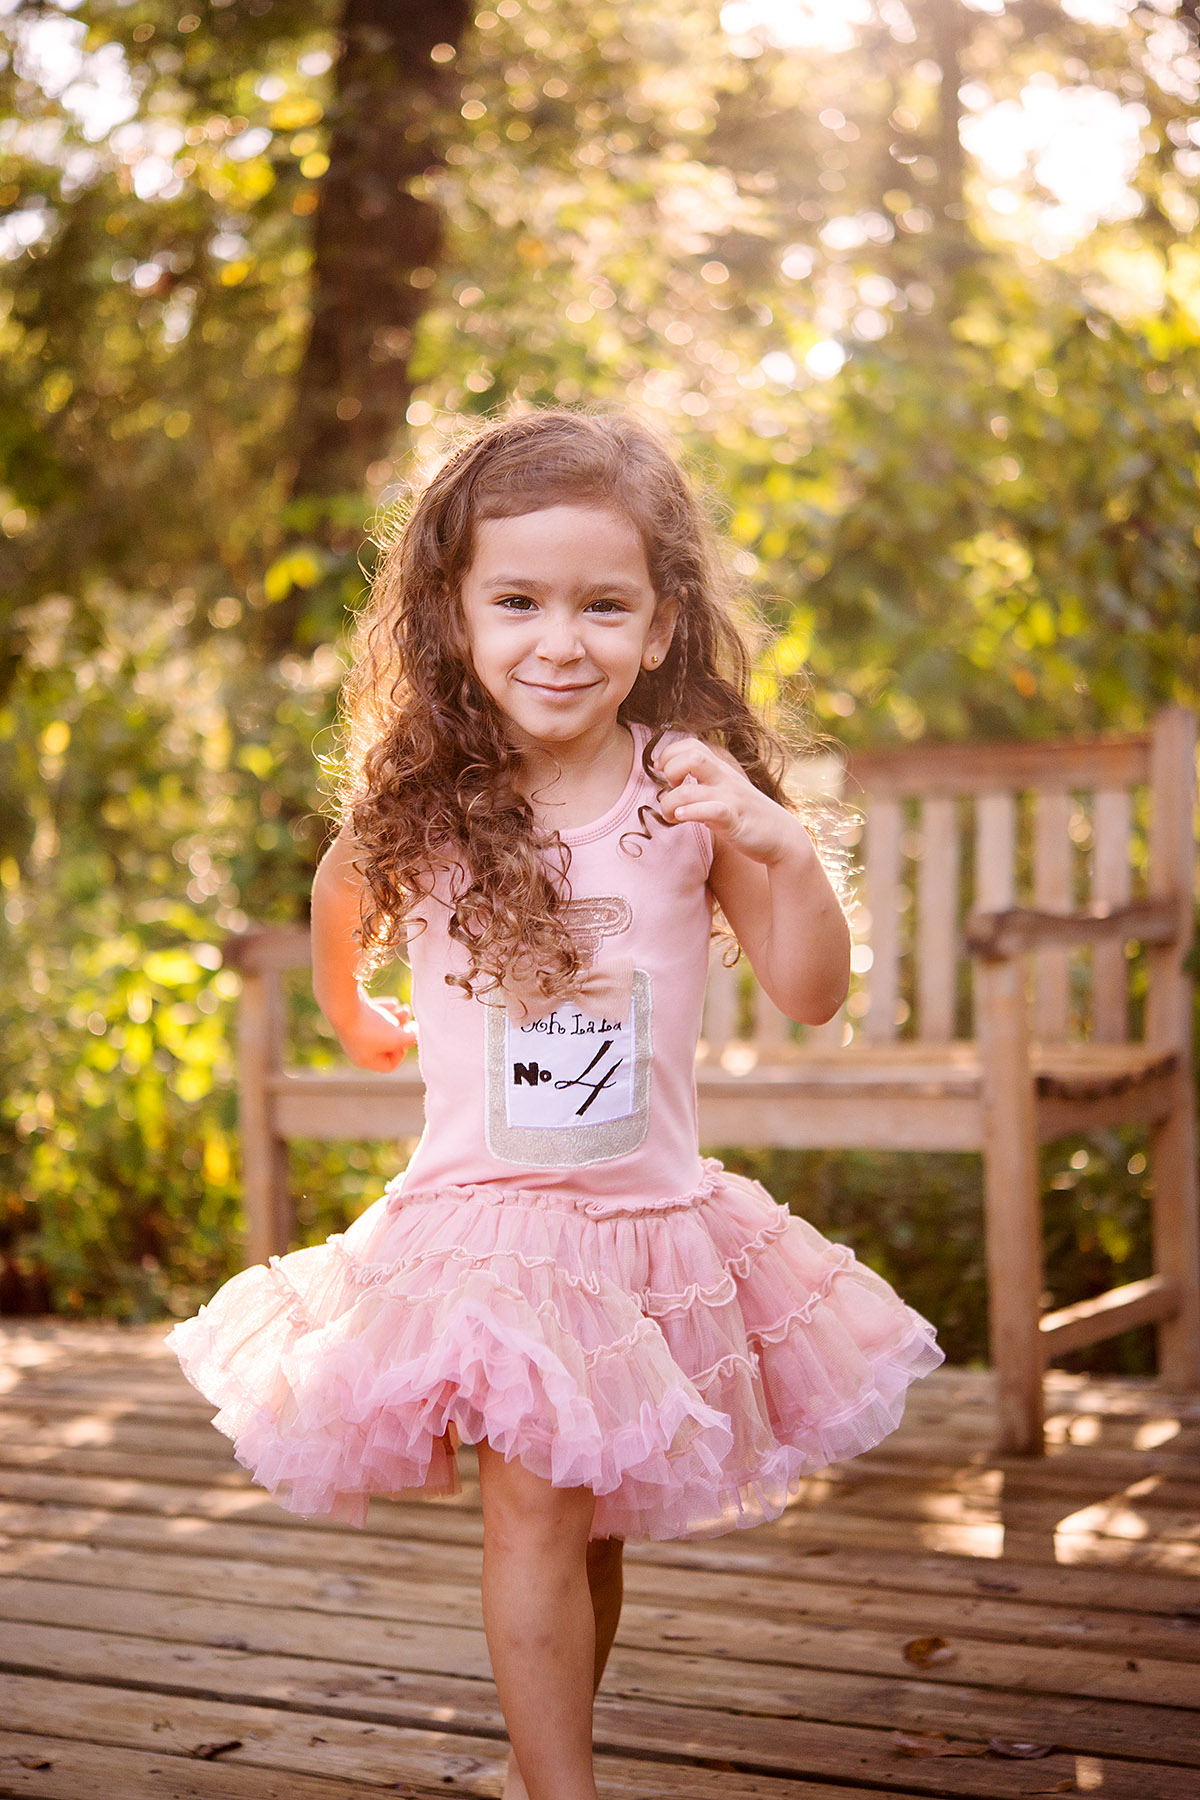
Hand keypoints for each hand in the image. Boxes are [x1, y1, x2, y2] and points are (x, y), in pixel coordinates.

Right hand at [335, 991, 417, 1071]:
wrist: (344, 1004)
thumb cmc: (371, 1026)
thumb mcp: (398, 1037)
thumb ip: (412, 1038)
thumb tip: (416, 1034)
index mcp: (365, 1059)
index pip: (389, 1064)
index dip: (401, 1053)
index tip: (404, 1039)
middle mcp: (357, 1047)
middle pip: (386, 1044)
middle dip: (401, 1032)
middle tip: (409, 1022)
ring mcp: (354, 1029)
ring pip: (382, 1027)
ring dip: (397, 1018)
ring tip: (405, 1009)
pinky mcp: (354, 1013)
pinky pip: (374, 1014)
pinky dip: (386, 1009)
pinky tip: (394, 1003)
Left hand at [653, 735, 810, 867]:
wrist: (783, 837)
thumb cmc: (747, 816)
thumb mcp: (726, 792)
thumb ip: (704, 783)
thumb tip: (671, 786)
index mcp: (721, 771)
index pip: (692, 745)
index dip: (670, 754)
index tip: (662, 772)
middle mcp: (725, 780)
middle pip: (692, 757)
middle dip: (670, 770)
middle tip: (669, 789)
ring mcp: (730, 799)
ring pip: (690, 791)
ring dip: (670, 803)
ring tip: (671, 816)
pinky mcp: (735, 822)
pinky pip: (712, 811)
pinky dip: (691, 813)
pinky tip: (681, 818)